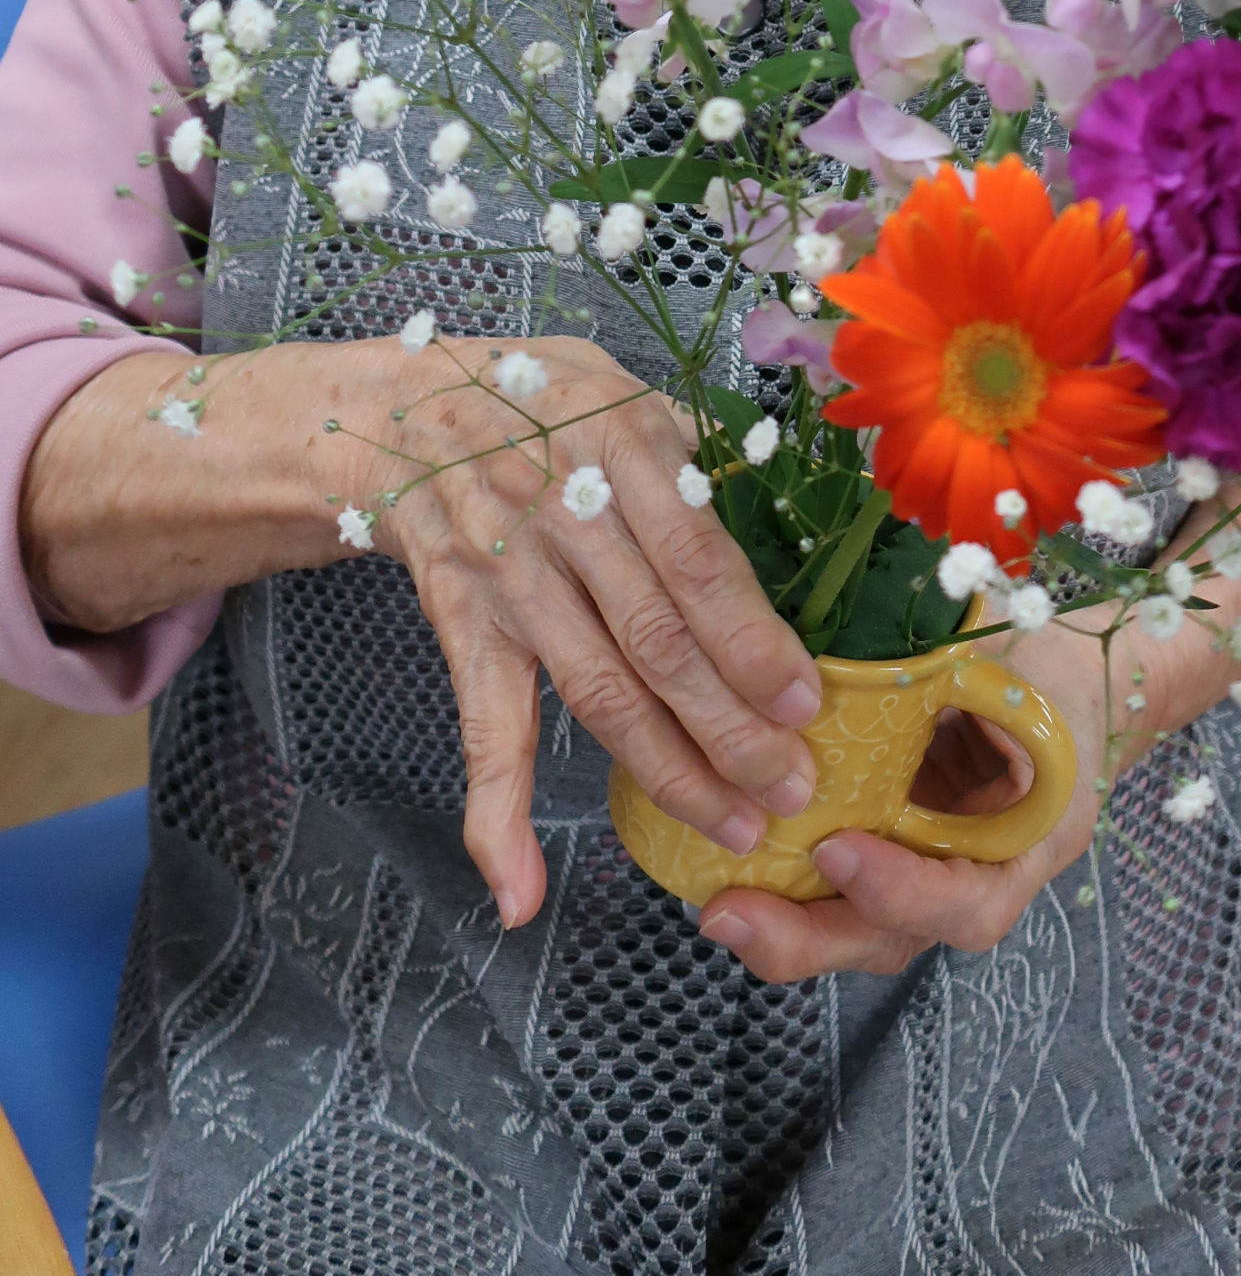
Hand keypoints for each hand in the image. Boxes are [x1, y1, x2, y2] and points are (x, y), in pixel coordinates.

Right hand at [367, 333, 824, 926]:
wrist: (399, 411)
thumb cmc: (540, 396)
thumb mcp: (625, 383)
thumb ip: (698, 449)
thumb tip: (780, 513)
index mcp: (619, 446)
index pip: (697, 560)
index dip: (751, 640)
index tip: (806, 702)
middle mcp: (565, 517)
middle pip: (657, 641)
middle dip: (731, 728)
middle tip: (792, 787)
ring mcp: (511, 579)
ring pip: (597, 692)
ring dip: (667, 771)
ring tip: (732, 823)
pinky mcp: (467, 625)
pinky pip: (485, 730)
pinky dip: (496, 817)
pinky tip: (520, 892)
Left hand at [693, 618, 1126, 982]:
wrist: (1069, 683)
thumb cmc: (1051, 668)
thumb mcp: (1021, 668)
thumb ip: (968, 672)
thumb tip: (891, 638)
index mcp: (1029, 841)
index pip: (970, 901)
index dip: (905, 892)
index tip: (839, 852)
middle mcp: (974, 876)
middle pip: (895, 938)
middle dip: (811, 939)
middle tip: (733, 915)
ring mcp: (926, 868)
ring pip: (857, 926)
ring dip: (785, 925)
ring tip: (716, 908)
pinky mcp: (886, 846)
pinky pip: (833, 886)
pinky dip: (782, 885)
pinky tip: (721, 868)